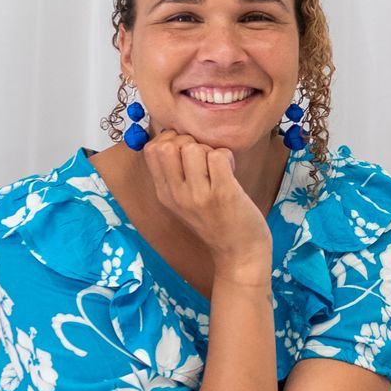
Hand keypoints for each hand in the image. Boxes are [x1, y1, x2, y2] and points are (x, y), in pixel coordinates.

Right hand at [142, 131, 272, 278]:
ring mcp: (199, 196)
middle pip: (168, 145)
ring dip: (210, 150)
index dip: (170, 140)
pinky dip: (227, 157)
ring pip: (194, 148)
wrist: (239, 254)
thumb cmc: (215, 222)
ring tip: (218, 167)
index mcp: (164, 194)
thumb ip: (174, 173)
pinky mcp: (223, 194)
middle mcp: (177, 195)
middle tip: (203, 158)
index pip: (151, 150)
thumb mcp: (183, 201)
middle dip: (188, 142)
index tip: (186, 152)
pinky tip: (230, 172)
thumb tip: (172, 136)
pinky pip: (218, 156)